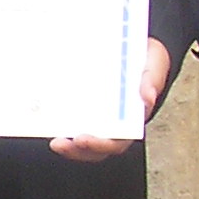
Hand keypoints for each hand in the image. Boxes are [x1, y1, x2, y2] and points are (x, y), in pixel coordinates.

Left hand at [53, 38, 171, 162]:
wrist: (141, 48)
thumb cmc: (148, 60)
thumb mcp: (153, 66)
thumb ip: (150, 81)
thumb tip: (146, 97)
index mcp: (132, 119)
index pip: (116, 141)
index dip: (100, 145)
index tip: (83, 139)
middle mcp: (113, 123)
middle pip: (94, 147)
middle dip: (76, 150)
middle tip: (60, 143)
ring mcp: (98, 116)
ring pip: (80, 139)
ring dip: (67, 143)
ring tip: (54, 141)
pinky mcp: (85, 105)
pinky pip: (72, 119)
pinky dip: (59, 122)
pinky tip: (45, 116)